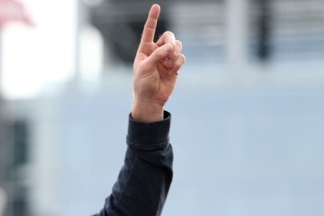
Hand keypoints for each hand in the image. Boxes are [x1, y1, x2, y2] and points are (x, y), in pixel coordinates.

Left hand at [131, 4, 184, 121]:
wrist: (151, 99)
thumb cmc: (143, 84)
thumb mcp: (145, 68)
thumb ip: (157, 55)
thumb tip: (170, 47)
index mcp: (145, 50)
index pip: (149, 31)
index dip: (153, 18)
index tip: (156, 6)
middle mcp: (156, 51)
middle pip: (168, 36)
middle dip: (170, 41)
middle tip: (168, 51)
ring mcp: (166, 58)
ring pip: (177, 45)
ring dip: (175, 52)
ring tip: (170, 63)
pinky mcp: (175, 66)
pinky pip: (181, 57)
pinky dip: (178, 62)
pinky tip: (173, 70)